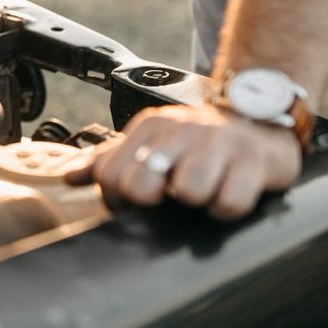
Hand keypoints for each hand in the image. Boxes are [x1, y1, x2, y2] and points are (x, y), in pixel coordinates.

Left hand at [65, 104, 301, 220]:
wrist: (259, 119)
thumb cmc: (199, 141)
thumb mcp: (152, 142)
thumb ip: (109, 159)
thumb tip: (69, 177)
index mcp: (152, 126)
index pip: (110, 174)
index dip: (117, 199)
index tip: (133, 201)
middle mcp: (182, 131)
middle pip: (142, 186)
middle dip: (153, 202)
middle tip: (170, 197)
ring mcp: (219, 144)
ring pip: (190, 192)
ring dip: (197, 202)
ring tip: (205, 190)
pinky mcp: (253, 162)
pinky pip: (230, 202)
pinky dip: (227, 208)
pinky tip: (227, 195)